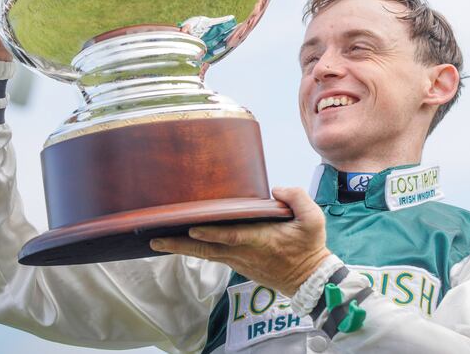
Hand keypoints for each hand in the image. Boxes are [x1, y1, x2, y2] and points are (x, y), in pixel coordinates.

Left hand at [151, 187, 330, 296]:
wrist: (310, 280)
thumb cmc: (310, 248)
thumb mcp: (313, 219)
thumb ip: (296, 198)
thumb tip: (276, 189)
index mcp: (260, 241)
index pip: (232, 236)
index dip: (212, 234)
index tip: (193, 229)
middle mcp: (244, 253)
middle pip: (207, 250)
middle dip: (181, 245)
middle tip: (155, 240)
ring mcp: (239, 261)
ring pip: (206, 255)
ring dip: (182, 248)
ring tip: (158, 241)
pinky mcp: (238, 264)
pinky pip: (212, 256)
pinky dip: (195, 251)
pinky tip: (181, 244)